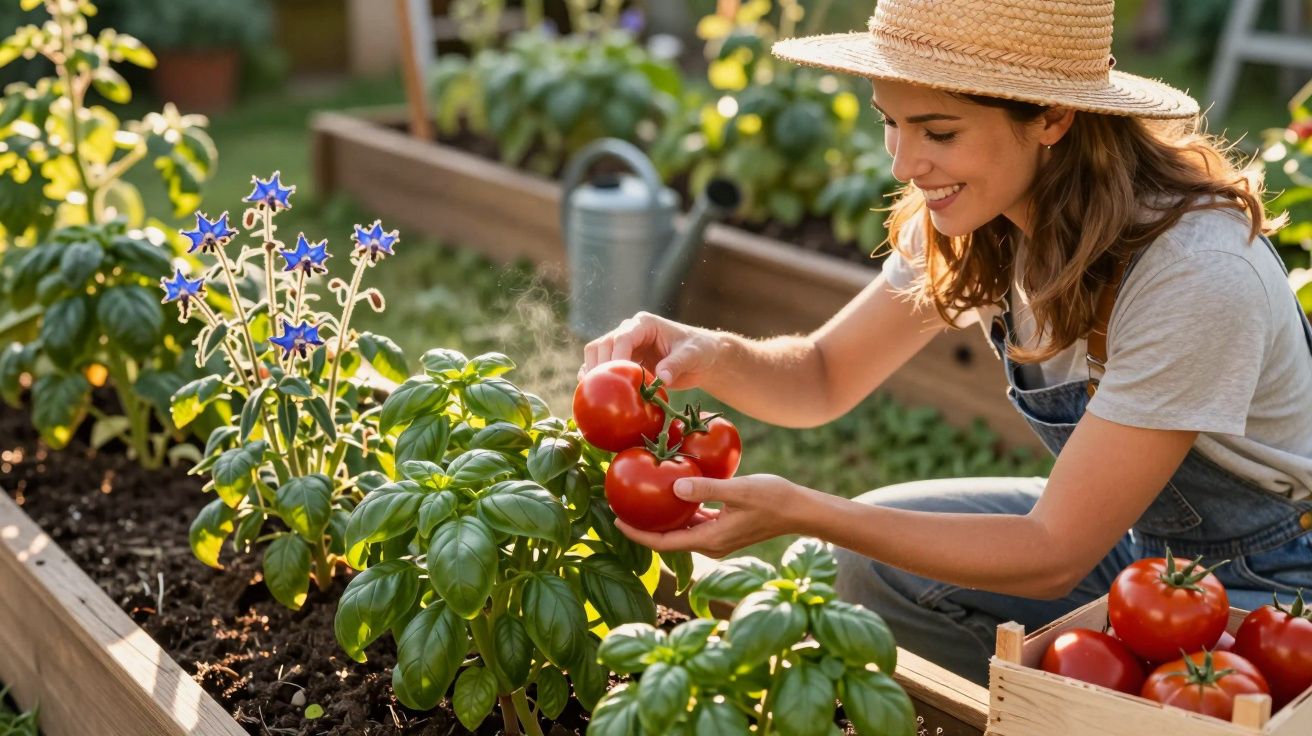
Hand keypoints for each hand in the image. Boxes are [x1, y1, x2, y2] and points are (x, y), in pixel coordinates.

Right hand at [580, 311, 722, 390]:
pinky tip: (593, 393)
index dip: (616, 357)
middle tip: (601, 389)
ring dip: (592, 371)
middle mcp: (629, 332)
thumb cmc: (699, 351)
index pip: (622, 338)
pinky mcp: (623, 361)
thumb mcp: (691, 356)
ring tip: (592, 392)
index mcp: (644, 324)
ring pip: (596, 353)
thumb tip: (662, 379)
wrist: (701, 359)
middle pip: (602, 344)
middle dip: (599, 366)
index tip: (617, 377)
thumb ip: (676, 364)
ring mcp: (624, 346)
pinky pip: (602, 367)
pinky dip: (595, 378)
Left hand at [614, 473, 806, 557]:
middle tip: (621, 507)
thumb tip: (674, 488)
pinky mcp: (725, 529)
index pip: (664, 544)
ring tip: (641, 501)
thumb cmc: (773, 498)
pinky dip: (681, 512)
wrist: (800, 509)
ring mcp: (718, 538)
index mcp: (711, 540)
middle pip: (668, 540)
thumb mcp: (739, 490)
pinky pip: (695, 523)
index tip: (616, 521)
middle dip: (644, 527)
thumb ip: (707, 490)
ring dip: (662, 519)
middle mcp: (711, 544)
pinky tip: (672, 495)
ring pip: (681, 531)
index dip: (638, 535)